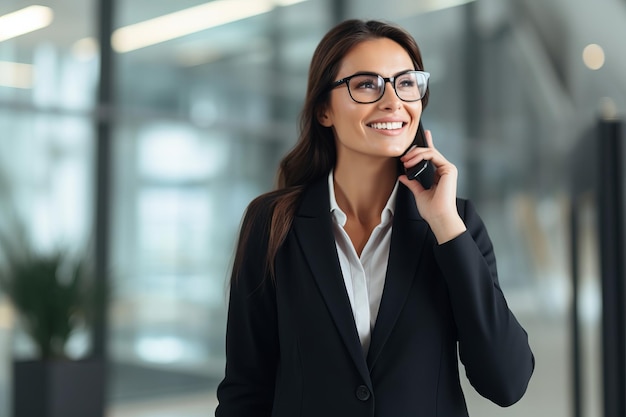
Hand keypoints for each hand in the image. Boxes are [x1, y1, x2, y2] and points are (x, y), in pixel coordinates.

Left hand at [398, 129, 465, 243]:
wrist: (438, 217)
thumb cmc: (432, 210)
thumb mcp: (418, 193)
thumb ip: (412, 183)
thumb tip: (403, 177)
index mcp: (440, 175)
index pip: (432, 156)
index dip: (426, 145)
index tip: (421, 137)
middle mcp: (445, 170)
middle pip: (429, 152)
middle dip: (415, 151)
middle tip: (403, 157)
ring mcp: (448, 169)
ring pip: (430, 152)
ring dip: (415, 154)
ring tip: (405, 161)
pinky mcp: (448, 169)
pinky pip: (432, 155)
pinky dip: (420, 156)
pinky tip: (411, 162)